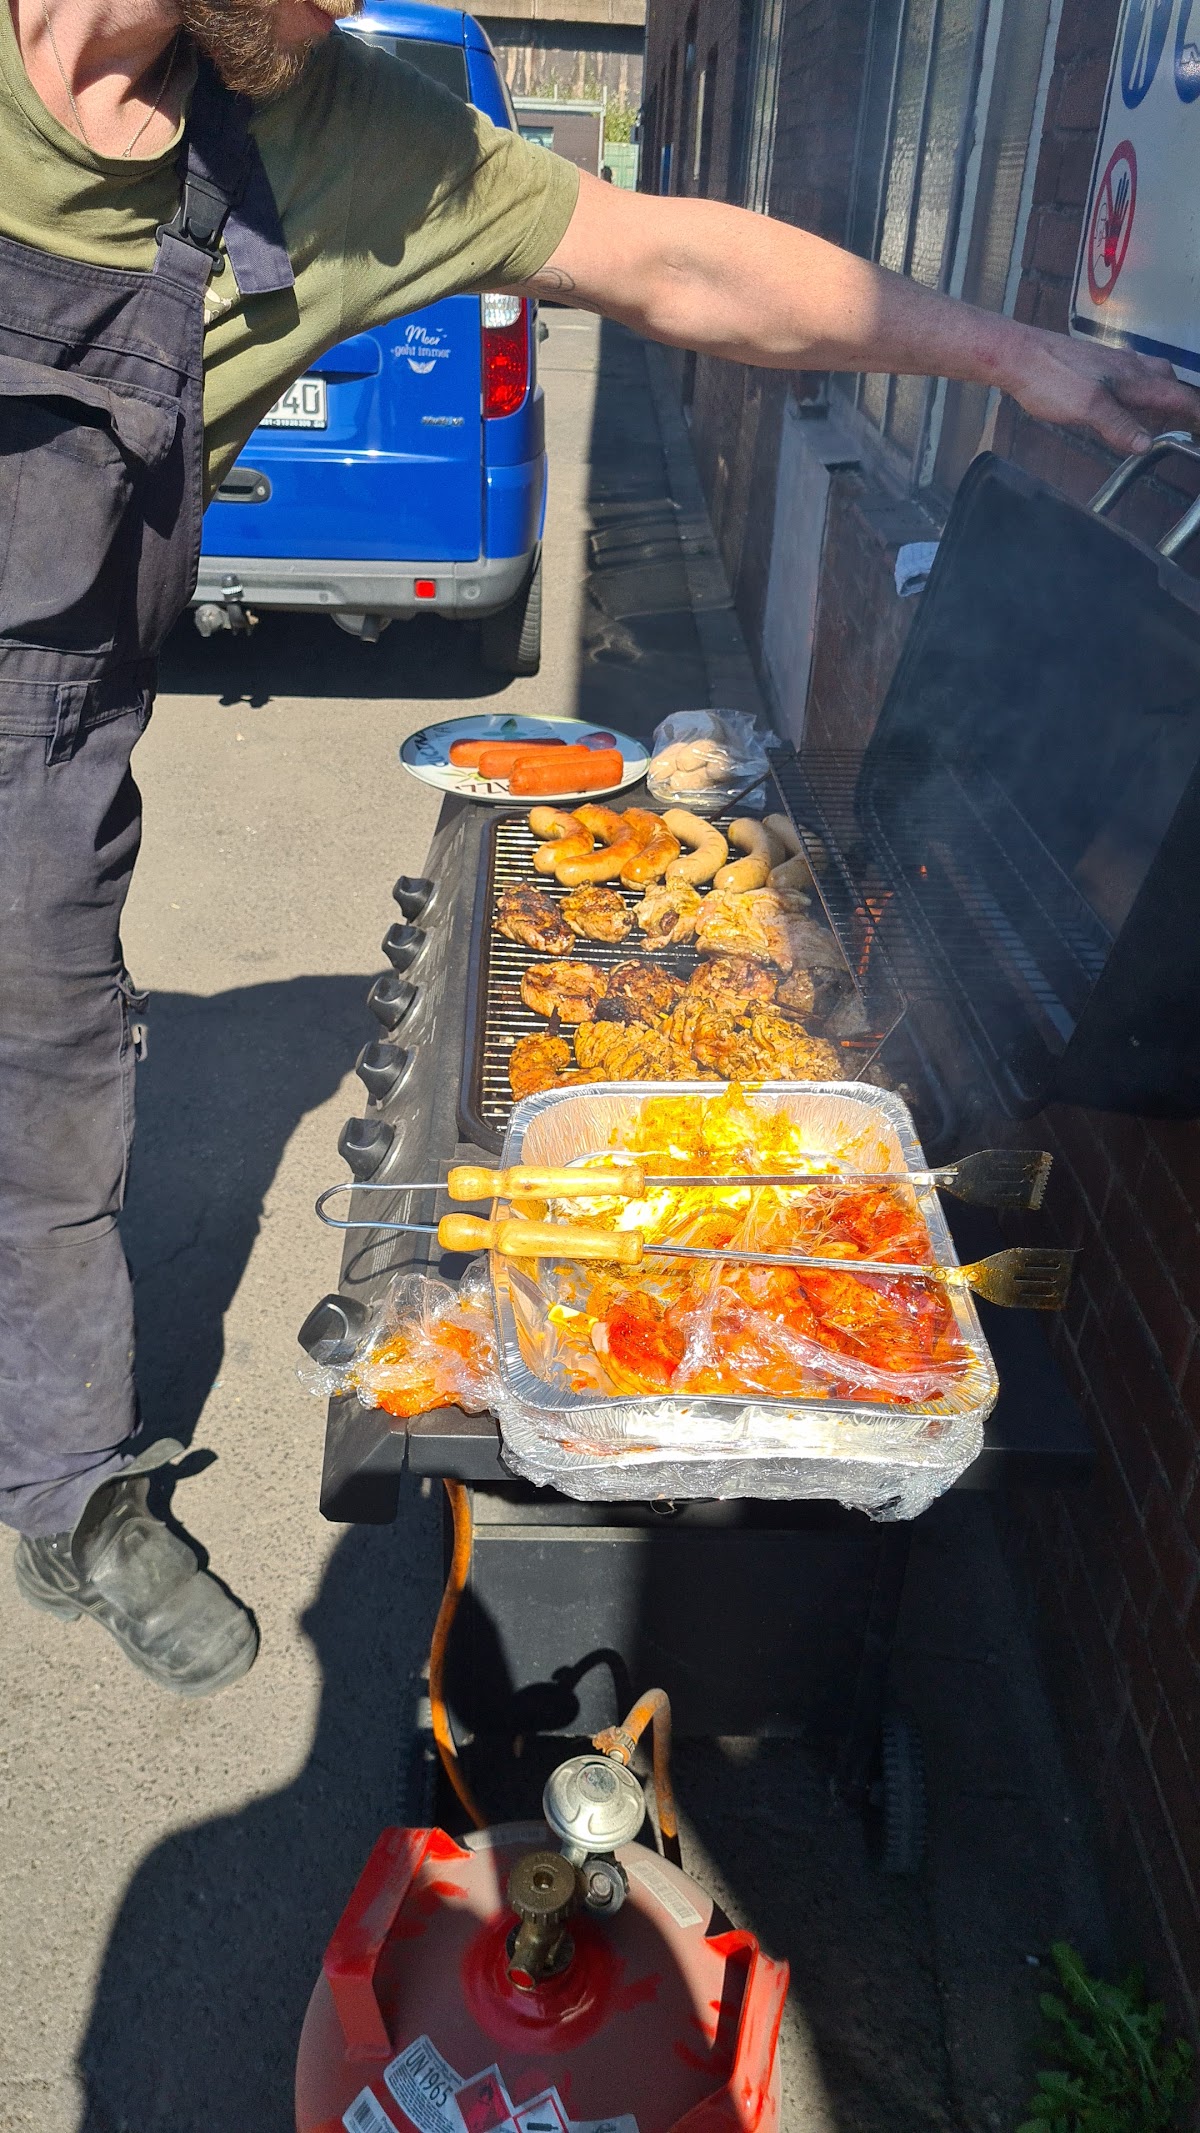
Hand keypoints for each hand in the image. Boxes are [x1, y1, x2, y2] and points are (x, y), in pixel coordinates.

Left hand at [1003, 327, 1199, 458]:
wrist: (1017, 354)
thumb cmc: (1049, 377)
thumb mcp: (1086, 408)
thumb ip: (1118, 425)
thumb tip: (1145, 444)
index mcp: (1131, 378)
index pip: (1175, 394)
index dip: (1194, 410)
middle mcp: (1126, 366)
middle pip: (1166, 380)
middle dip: (1179, 399)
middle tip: (1184, 418)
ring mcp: (1108, 362)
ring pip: (1147, 373)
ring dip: (1158, 391)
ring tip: (1157, 410)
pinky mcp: (1092, 363)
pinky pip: (1126, 373)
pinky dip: (1135, 387)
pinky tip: (1120, 396)